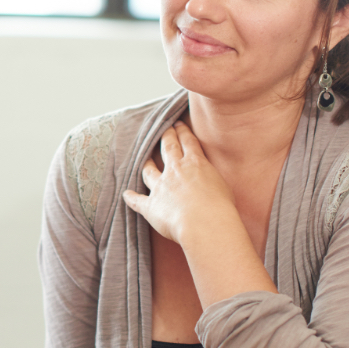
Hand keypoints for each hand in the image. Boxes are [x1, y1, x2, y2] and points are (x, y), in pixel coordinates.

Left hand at [122, 122, 238, 245]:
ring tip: (145, 159)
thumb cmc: (219, 207)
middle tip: (164, 130)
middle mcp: (175, 171)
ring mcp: (160, 187)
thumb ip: (211, 178)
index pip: (187, 142)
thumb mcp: (222, 185)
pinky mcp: (151, 205)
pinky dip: (131, 198)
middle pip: (168, 148)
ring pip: (149, 171)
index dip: (182, 132)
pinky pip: (137, 200)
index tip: (178, 124)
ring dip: (146, 164)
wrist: (204, 223)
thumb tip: (208, 180)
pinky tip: (126, 194)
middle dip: (166, 137)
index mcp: (195, 163)